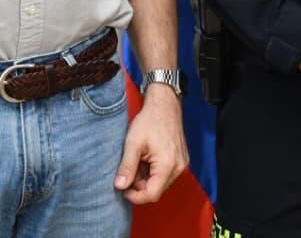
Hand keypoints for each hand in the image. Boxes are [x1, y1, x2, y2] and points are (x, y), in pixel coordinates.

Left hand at [114, 86, 187, 203]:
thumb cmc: (150, 120)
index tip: (123, 189)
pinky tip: (146, 158)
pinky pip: (165, 173)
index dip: (135, 196)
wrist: (164, 104)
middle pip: (156, 189)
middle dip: (139, 185)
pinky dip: (153, 171)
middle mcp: (178, 167)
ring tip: (137, 160)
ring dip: (146, 177)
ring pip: (160, 182)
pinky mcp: (180, 159)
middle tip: (128, 170)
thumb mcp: (133, 143)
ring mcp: (181, 163)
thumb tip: (120, 186)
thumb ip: (127, 166)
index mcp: (167, 165)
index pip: (152, 194)